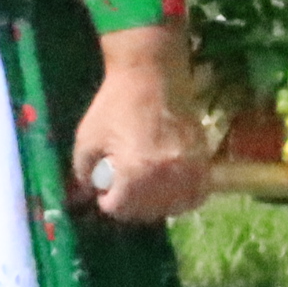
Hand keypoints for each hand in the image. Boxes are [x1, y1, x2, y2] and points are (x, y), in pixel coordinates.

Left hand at [71, 36, 210, 223]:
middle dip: (130, 204)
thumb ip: (84, 173)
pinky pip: (197, 194)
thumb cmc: (116, 104)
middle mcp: (167, 176)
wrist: (153, 75)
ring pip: (174, 207)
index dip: (107, 201)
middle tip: (122, 188)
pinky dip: (182, 198)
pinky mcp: (203, 160)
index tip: (104, 190)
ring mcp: (190, 169)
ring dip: (156, 204)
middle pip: (147, 211)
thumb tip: (87, 194)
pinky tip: (170, 189)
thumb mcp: (87, 138)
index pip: (120, 208)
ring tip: (145, 189)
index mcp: (136, 172)